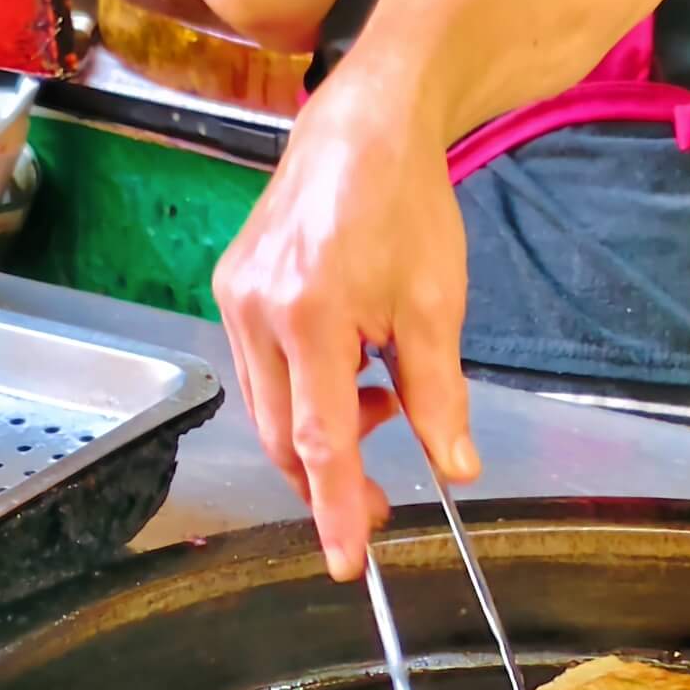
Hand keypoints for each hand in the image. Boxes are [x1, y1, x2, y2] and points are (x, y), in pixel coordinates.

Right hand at [213, 69, 479, 580]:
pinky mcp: (232, 289)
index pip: (321, 440)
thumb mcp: (436, 307)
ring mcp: (235, 299)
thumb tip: (457, 470)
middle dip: (329, 481)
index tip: (345, 564)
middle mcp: (257, 311)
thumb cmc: (405, 204)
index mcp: (311, 315)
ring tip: (383, 410)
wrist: (364, 125)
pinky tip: (351, 376)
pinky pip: (263, 372)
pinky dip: (306, 395)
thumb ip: (440, 396)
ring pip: (268, 409)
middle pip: (284, 435)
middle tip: (381, 505)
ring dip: (321, 434)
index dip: (334, 509)